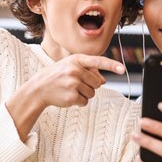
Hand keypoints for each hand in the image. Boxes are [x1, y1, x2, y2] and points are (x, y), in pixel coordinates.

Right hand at [5, 54, 124, 140]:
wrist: (39, 88)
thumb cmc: (57, 76)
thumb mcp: (71, 68)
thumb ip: (88, 71)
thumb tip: (103, 81)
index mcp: (76, 60)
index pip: (98, 61)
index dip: (112, 66)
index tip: (123, 69)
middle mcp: (75, 70)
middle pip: (97, 82)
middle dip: (90, 85)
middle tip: (76, 84)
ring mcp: (73, 83)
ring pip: (92, 93)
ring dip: (84, 94)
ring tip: (71, 90)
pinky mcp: (71, 96)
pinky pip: (85, 102)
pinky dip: (79, 102)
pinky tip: (69, 97)